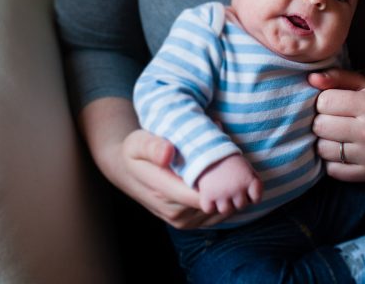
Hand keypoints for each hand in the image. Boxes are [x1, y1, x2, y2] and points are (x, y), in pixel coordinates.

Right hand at [80, 98, 225, 228]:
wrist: (127, 170)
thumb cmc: (135, 151)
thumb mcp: (138, 142)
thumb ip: (152, 146)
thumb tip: (168, 153)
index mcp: (164, 191)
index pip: (202, 195)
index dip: (222, 182)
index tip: (231, 161)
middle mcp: (174, 212)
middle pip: (214, 203)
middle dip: (230, 185)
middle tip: (236, 160)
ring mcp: (182, 221)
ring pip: (219, 211)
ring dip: (230, 193)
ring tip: (235, 169)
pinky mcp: (188, 223)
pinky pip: (215, 216)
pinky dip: (226, 200)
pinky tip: (228, 181)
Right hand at [197, 154, 262, 214]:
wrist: (209, 148)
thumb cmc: (229, 160)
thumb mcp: (246, 167)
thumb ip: (254, 183)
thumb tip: (253, 202)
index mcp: (248, 180)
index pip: (256, 199)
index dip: (251, 195)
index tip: (245, 186)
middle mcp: (237, 189)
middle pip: (241, 206)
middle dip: (237, 198)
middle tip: (229, 185)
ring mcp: (221, 194)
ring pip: (225, 210)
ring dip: (223, 203)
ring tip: (220, 190)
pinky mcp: (207, 196)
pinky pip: (209, 209)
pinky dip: (209, 204)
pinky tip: (209, 193)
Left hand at [309, 68, 364, 182]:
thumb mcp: (362, 84)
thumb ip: (336, 77)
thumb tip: (311, 79)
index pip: (324, 102)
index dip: (322, 101)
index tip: (331, 103)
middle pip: (320, 126)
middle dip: (321, 120)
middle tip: (332, 119)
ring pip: (323, 149)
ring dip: (323, 141)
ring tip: (336, 134)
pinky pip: (332, 170)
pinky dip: (331, 160)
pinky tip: (342, 150)